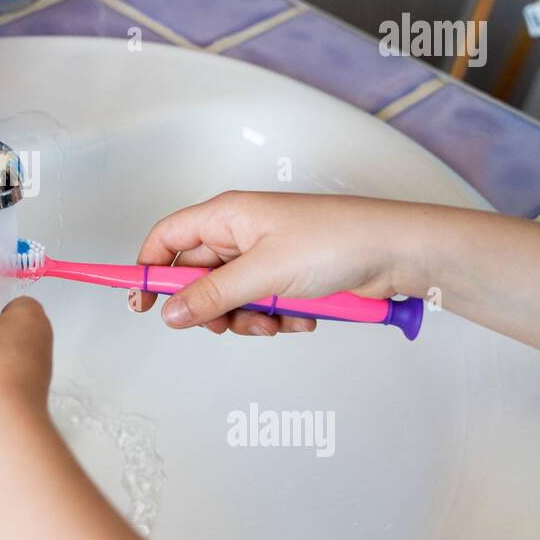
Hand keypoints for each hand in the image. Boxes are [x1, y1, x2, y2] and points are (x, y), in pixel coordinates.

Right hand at [131, 191, 413, 334]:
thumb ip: (212, 295)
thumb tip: (170, 314)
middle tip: (227, 323)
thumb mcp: (264, 273)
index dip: (148, 270)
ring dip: (248, 319)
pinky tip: (302, 317)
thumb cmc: (336, 240)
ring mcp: (264, 258)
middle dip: (211, 308)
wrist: (397, 253)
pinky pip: (261, 308)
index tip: (142, 305)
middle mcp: (240, 234)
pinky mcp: (287, 280)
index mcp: (226, 216)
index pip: (166, 239)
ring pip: (229, 300)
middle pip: (197, 278)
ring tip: (277, 320)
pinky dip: (277, 319)